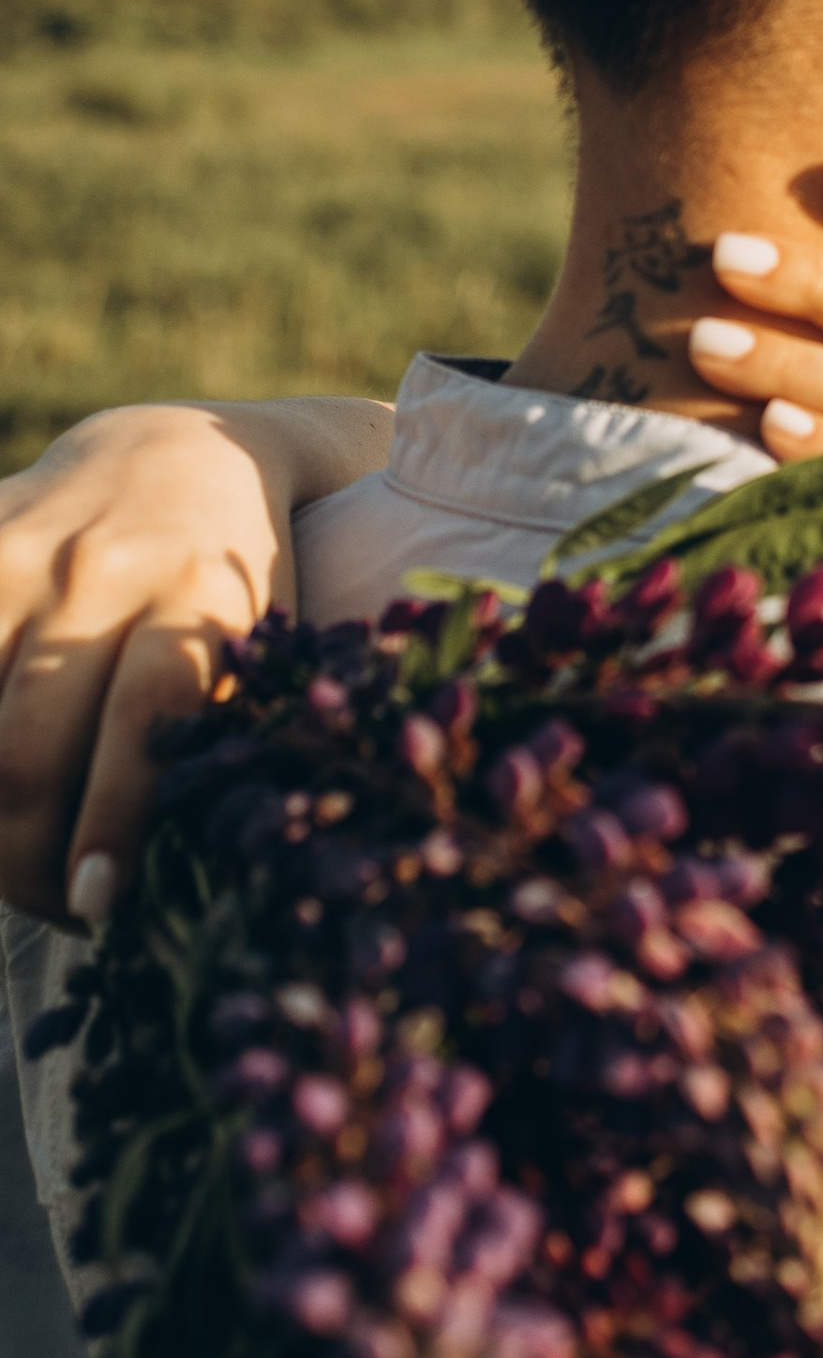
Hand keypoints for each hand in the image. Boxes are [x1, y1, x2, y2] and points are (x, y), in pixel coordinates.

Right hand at [0, 405, 298, 922]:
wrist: (175, 451)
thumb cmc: (236, 579)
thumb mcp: (262, 637)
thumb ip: (228, 727)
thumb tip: (201, 871)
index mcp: (199, 595)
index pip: (144, 724)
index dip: (110, 825)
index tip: (96, 906)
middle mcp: (102, 572)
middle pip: (28, 746)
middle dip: (27, 854)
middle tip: (58, 906)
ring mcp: (19, 558)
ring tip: (9, 867)